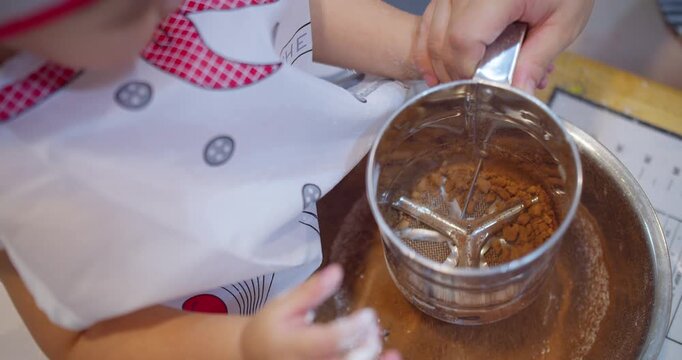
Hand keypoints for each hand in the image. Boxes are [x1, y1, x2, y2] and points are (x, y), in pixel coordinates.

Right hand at [240, 264, 400, 359]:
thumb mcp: (284, 304)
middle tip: (372, 326)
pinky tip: (389, 357)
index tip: (369, 314)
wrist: (253, 354)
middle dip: (366, 344)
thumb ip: (311, 291)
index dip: (354, 328)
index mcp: (293, 345)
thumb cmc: (270, 328)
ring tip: (376, 339)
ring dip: (372, 357)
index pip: (330, 340)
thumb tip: (337, 271)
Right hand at [413, 0, 593, 92]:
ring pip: (430, 34)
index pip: (463, 41)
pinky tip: (440, 66)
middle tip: (479, 92)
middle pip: (442, 41)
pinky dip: (431, 47)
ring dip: (440, 64)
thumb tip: (518, 93)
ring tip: (463, 82)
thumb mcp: (563, 22)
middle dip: (455, 74)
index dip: (466, 73)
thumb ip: (537, 60)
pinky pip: (429, 21)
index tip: (481, 92)